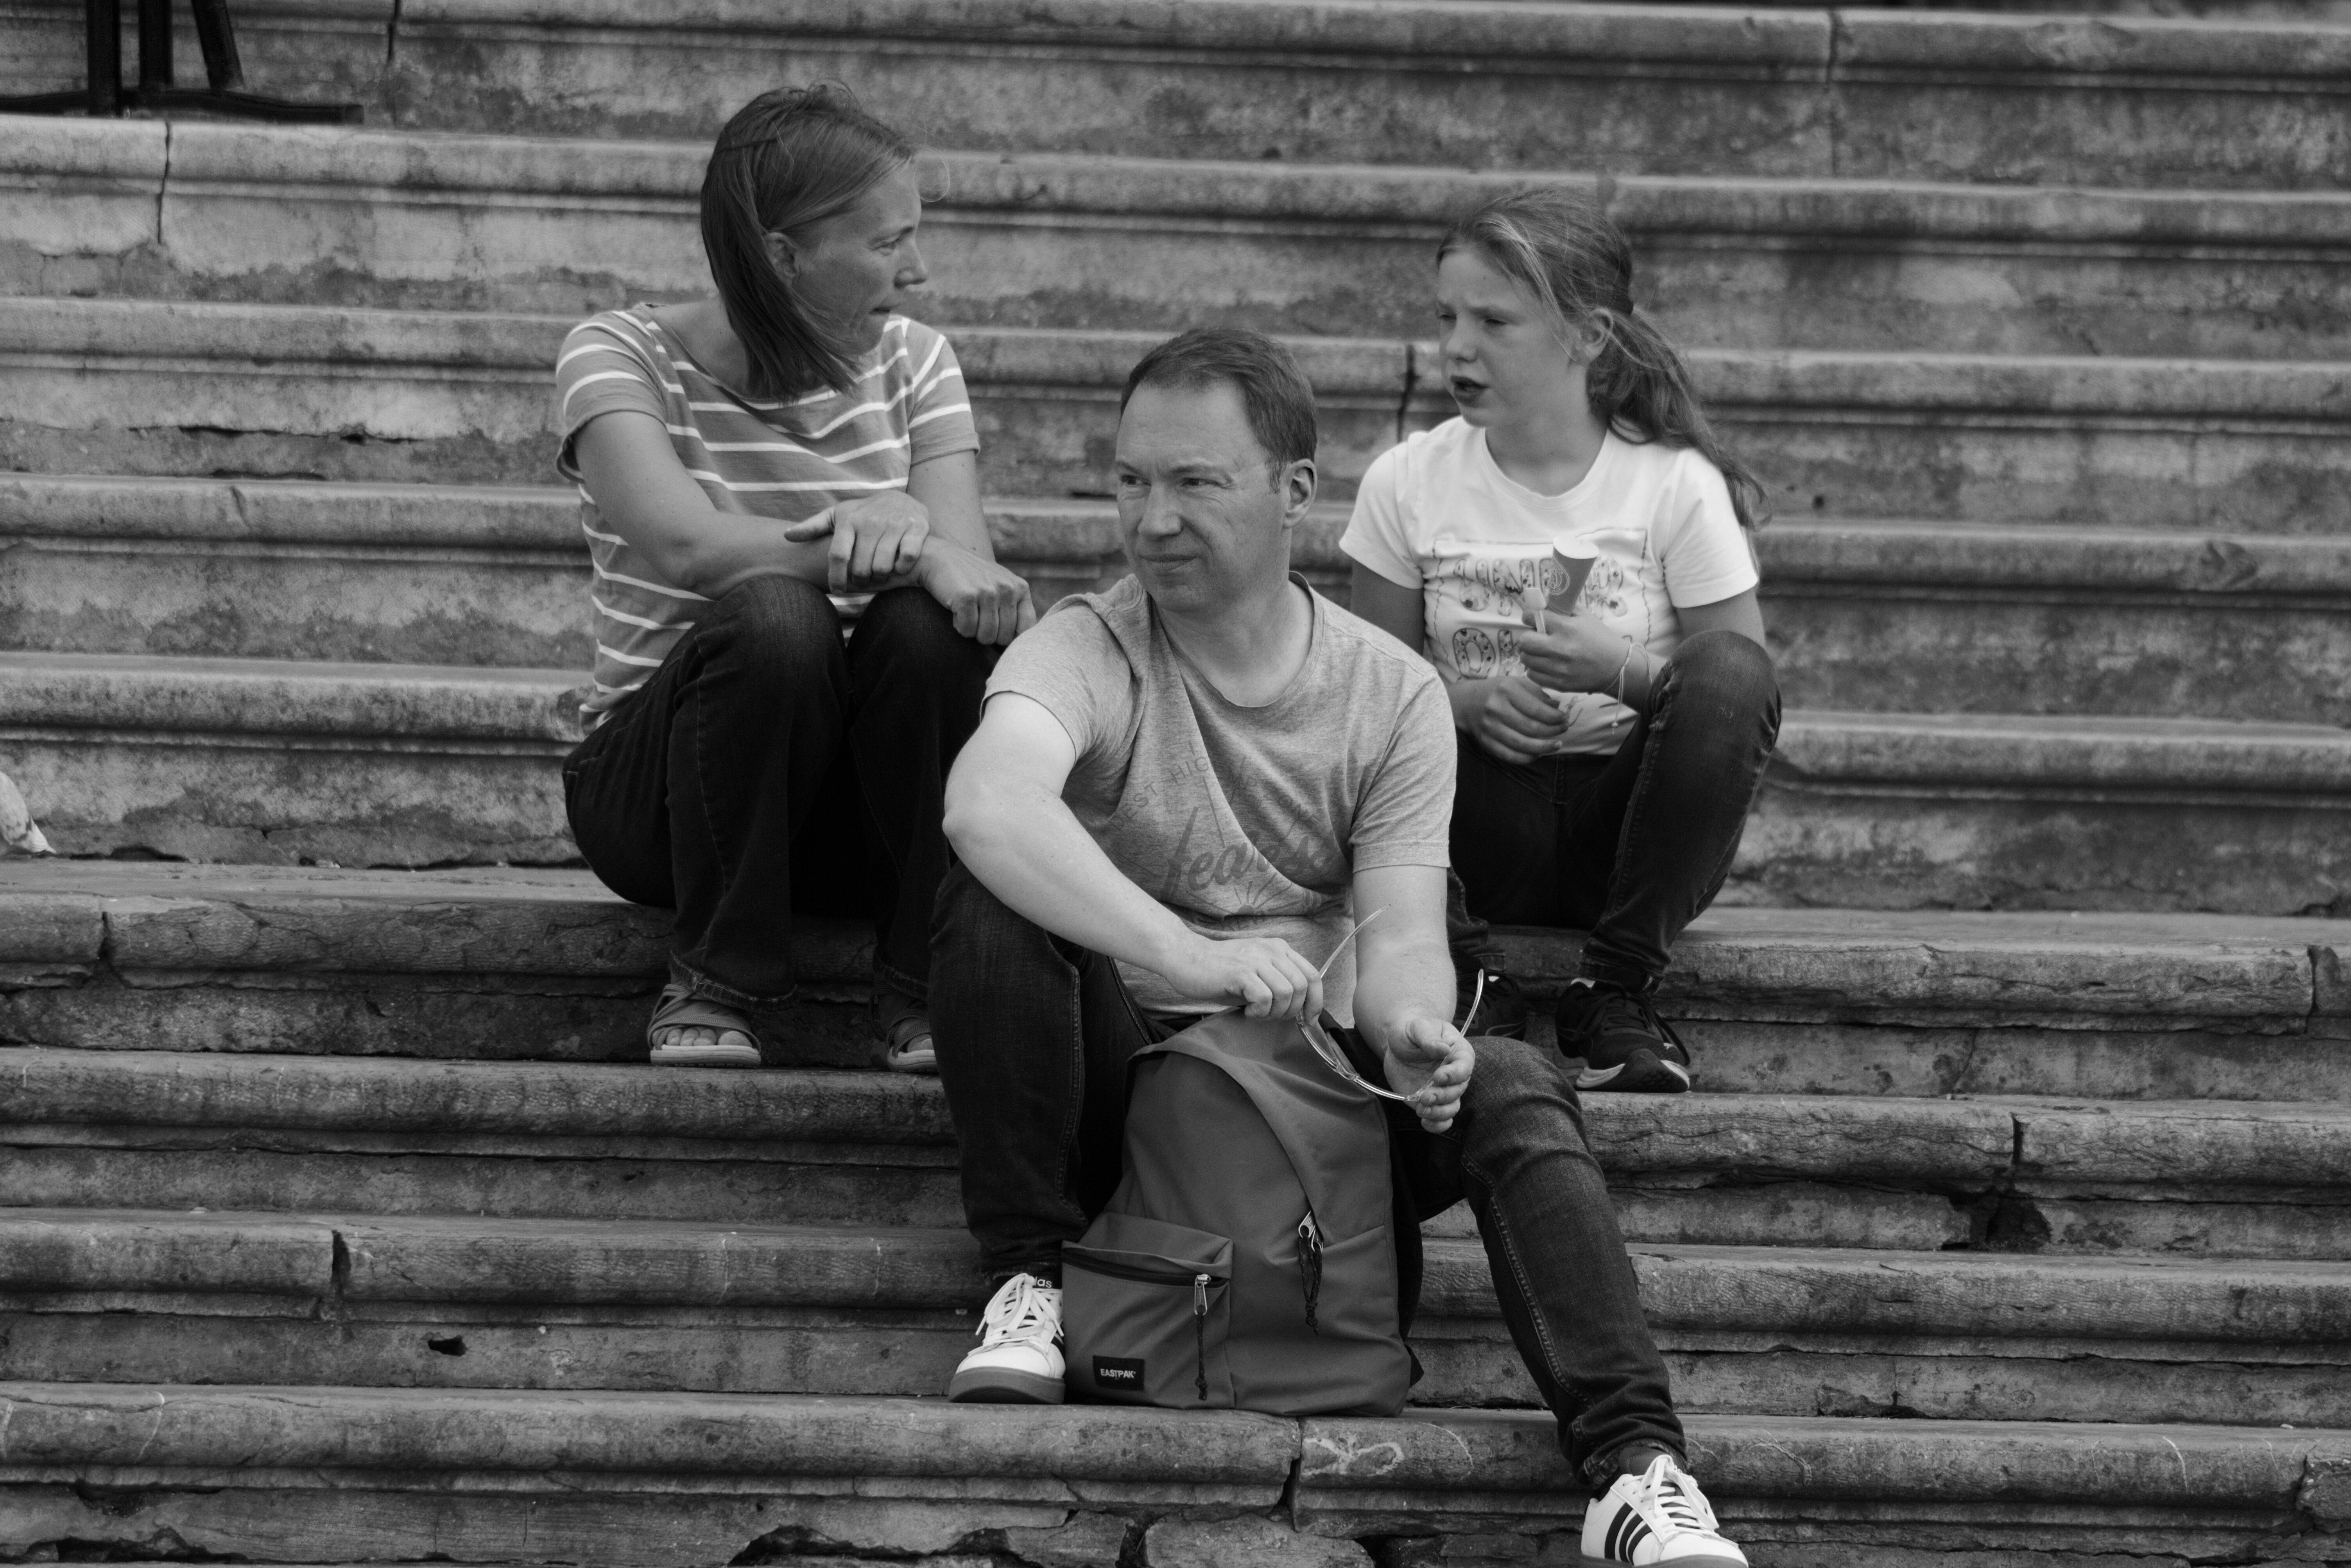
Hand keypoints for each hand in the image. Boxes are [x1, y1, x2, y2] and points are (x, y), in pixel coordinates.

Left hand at [784, 493, 930, 591]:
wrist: (902, 499)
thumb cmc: (865, 513)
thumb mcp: (839, 516)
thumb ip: (813, 526)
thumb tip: (786, 536)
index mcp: (849, 520)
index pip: (838, 555)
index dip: (836, 578)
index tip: (838, 591)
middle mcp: (870, 521)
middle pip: (860, 567)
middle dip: (860, 580)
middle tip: (863, 579)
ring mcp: (894, 523)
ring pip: (882, 567)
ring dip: (880, 577)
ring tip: (879, 574)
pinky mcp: (915, 527)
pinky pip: (905, 559)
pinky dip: (901, 568)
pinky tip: (898, 566)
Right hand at [916, 540, 1038, 645]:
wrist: (940, 557)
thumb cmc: (971, 579)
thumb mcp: (1001, 587)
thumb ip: (1015, 610)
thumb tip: (1021, 647)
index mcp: (1020, 588)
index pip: (1025, 630)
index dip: (1009, 637)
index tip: (996, 629)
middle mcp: (1007, 589)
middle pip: (1003, 638)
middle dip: (987, 634)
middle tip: (976, 615)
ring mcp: (988, 592)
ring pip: (985, 637)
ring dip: (972, 630)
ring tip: (967, 611)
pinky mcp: (967, 597)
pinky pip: (967, 631)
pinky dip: (958, 625)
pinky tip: (956, 608)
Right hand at [1160, 933, 1325, 1021]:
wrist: (1186, 958)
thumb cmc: (1220, 971)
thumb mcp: (1256, 972)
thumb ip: (1277, 983)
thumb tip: (1298, 1010)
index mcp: (1278, 949)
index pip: (1312, 974)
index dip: (1316, 1001)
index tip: (1309, 1020)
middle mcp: (1271, 950)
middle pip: (1302, 986)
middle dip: (1292, 1011)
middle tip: (1271, 1017)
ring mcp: (1256, 960)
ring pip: (1286, 993)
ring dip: (1275, 1012)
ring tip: (1257, 1013)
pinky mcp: (1240, 972)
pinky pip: (1264, 998)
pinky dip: (1259, 1012)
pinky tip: (1246, 1012)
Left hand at [1381, 1012, 1475, 1133]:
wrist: (1397, 1045)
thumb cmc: (1411, 1031)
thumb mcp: (1417, 1027)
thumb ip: (1429, 1038)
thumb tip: (1443, 1049)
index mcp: (1459, 1052)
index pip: (1464, 1066)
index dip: (1454, 1074)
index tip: (1437, 1076)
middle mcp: (1456, 1074)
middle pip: (1458, 1090)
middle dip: (1442, 1096)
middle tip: (1425, 1096)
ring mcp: (1445, 1090)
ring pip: (1452, 1107)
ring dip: (1439, 1112)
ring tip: (1422, 1109)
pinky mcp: (1433, 1102)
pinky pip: (1442, 1119)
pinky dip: (1437, 1125)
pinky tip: (1425, 1122)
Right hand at [1452, 675, 1566, 764]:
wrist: (1466, 703)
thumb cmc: (1497, 691)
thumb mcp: (1517, 684)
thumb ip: (1538, 694)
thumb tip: (1557, 707)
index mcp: (1506, 690)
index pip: (1536, 709)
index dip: (1554, 718)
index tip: (1564, 719)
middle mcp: (1496, 709)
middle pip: (1531, 728)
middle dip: (1552, 732)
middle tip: (1563, 730)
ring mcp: (1489, 728)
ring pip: (1522, 744)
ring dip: (1544, 748)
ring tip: (1556, 745)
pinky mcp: (1485, 742)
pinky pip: (1509, 756)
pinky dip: (1526, 758)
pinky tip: (1538, 754)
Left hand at [1514, 619, 1632, 694]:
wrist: (1616, 667)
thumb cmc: (1600, 639)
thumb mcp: (1585, 617)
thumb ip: (1562, 609)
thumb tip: (1541, 604)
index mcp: (1567, 628)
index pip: (1532, 618)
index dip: (1529, 617)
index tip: (1532, 619)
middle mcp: (1560, 648)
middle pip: (1524, 641)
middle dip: (1527, 637)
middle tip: (1535, 637)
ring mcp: (1558, 668)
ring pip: (1525, 659)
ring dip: (1530, 653)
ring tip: (1540, 652)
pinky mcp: (1558, 683)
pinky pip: (1532, 675)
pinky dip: (1535, 669)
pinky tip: (1544, 664)